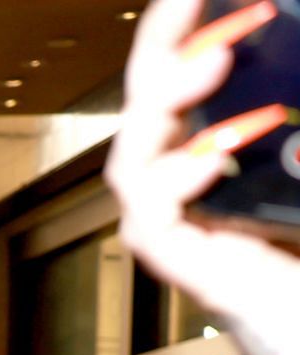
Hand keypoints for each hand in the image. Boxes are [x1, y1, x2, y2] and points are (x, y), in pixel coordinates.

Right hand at [109, 0, 299, 354]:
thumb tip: (296, 109)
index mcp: (218, 153)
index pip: (188, 77)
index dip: (188, 26)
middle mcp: (184, 186)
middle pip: (148, 100)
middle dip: (168, 41)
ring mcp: (173, 226)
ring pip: (136, 152)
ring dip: (169, 102)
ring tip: (217, 62)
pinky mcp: (177, 264)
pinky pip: (151, 214)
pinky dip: (178, 178)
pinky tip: (221, 154)